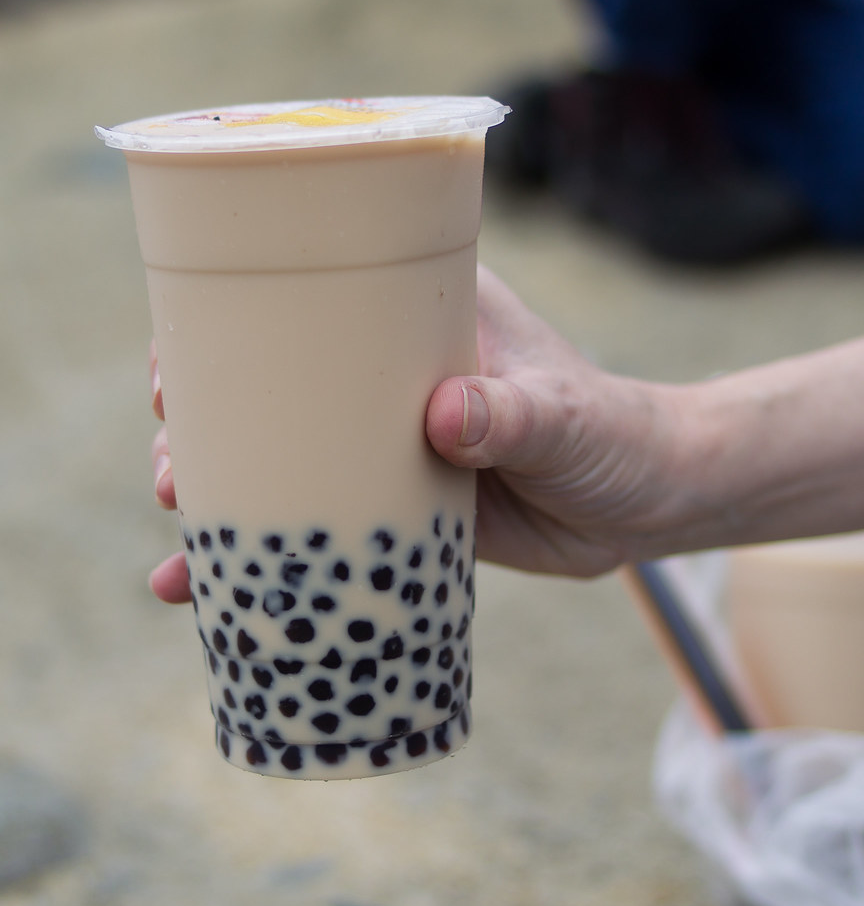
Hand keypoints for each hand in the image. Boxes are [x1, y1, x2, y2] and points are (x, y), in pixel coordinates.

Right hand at [148, 266, 683, 600]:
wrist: (645, 503)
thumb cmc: (612, 432)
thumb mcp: (565, 414)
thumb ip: (513, 412)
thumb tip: (440, 417)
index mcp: (422, 317)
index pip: (308, 306)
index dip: (229, 334)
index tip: (177, 372)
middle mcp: (392, 376)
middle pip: (275, 392)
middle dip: (209, 430)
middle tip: (175, 473)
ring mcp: (391, 444)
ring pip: (290, 463)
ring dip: (229, 498)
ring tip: (183, 541)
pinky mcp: (402, 506)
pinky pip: (327, 526)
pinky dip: (281, 559)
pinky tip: (224, 600)